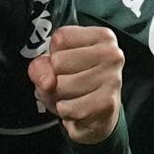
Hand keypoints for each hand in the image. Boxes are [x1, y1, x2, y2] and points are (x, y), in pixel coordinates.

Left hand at [30, 24, 123, 142]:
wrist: (98, 117)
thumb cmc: (77, 84)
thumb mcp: (54, 68)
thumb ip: (41, 67)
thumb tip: (47, 82)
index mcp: (102, 37)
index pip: (60, 39)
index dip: (55, 55)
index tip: (69, 63)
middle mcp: (111, 54)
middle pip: (58, 62)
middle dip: (55, 79)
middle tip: (70, 84)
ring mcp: (112, 78)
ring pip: (61, 86)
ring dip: (60, 97)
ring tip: (73, 97)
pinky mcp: (108, 103)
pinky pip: (69, 107)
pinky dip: (66, 112)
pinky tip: (78, 109)